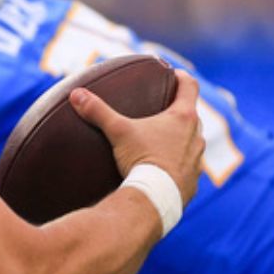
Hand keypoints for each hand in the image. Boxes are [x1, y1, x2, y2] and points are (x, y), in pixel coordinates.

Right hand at [70, 69, 203, 204]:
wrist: (154, 198)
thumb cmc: (141, 160)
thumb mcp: (118, 131)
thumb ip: (98, 111)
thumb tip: (76, 94)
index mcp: (183, 118)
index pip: (189, 87)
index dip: (181, 77)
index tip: (172, 75)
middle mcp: (197, 136)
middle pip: (192, 115)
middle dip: (179, 111)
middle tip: (164, 109)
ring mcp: (197, 160)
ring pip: (193, 142)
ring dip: (182, 139)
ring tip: (163, 140)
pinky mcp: (193, 181)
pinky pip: (188, 167)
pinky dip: (179, 164)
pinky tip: (164, 170)